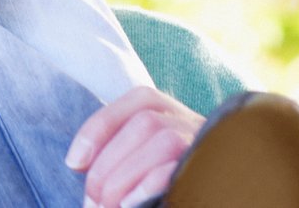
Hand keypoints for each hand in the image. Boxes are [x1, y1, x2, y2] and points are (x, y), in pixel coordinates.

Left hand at [65, 86, 204, 207]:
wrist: (223, 195)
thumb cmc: (170, 183)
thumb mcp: (143, 161)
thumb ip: (122, 155)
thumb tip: (79, 163)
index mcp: (179, 114)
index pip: (139, 101)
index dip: (99, 128)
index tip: (74, 163)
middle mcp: (198, 123)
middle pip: (146, 121)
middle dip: (108, 162)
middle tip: (93, 200)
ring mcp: (211, 146)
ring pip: (165, 140)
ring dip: (126, 174)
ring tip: (109, 204)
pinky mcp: (217, 173)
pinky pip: (183, 169)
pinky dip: (151, 184)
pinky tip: (130, 203)